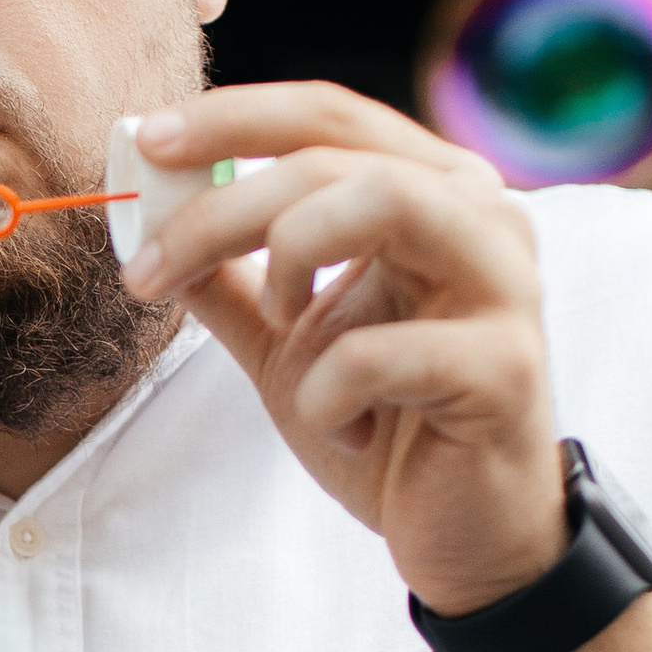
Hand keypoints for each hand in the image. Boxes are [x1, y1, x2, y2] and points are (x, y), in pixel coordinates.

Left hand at [121, 84, 568, 614]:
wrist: (464, 537)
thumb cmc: (386, 427)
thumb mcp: (287, 344)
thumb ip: (230, 281)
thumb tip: (148, 221)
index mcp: (431, 193)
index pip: (329, 114)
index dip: (233, 117)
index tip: (145, 144)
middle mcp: (482, 217)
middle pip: (335, 156)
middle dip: (221, 209)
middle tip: (149, 271)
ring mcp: (505, 286)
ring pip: (385, 201)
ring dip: (292, 257)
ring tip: (282, 326)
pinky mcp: (505, 367)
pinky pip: (384, 350)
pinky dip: (328, 393)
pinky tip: (342, 428)